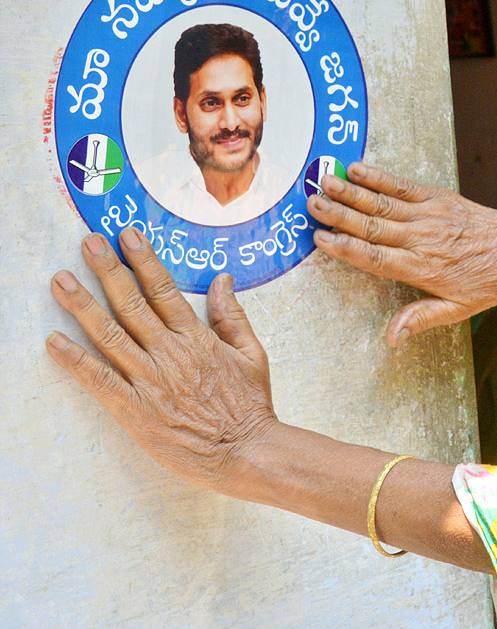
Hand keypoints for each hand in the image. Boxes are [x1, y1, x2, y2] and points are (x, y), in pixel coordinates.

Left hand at [47, 229, 277, 496]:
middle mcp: (170, 354)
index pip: (164, 290)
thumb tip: (223, 279)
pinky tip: (54, 342)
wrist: (248, 451)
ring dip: (82, 307)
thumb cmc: (251, 405)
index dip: (144, 260)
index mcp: (197, 338)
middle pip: (131, 304)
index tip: (127, 235)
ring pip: (110, 336)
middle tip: (88, 242)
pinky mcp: (135, 411)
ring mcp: (150, 382)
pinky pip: (100, 382)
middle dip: (107, 270)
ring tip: (60, 281)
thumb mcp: (252, 353)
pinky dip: (76, 361)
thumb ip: (232, 315)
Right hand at [306, 163, 496, 343]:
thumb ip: (421, 319)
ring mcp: (429, 215)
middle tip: (310, 205)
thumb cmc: (489, 279)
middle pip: (373, 227)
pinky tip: (357, 169)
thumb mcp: (460, 310)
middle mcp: (422, 239)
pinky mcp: (438, 197)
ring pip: (383, 203)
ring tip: (323, 182)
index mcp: (423, 268)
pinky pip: (403, 186)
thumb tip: (391, 338)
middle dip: (339, 215)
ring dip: (351, 192)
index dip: (346, 249)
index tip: (320, 239)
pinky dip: (379, 177)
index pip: (376, 258)